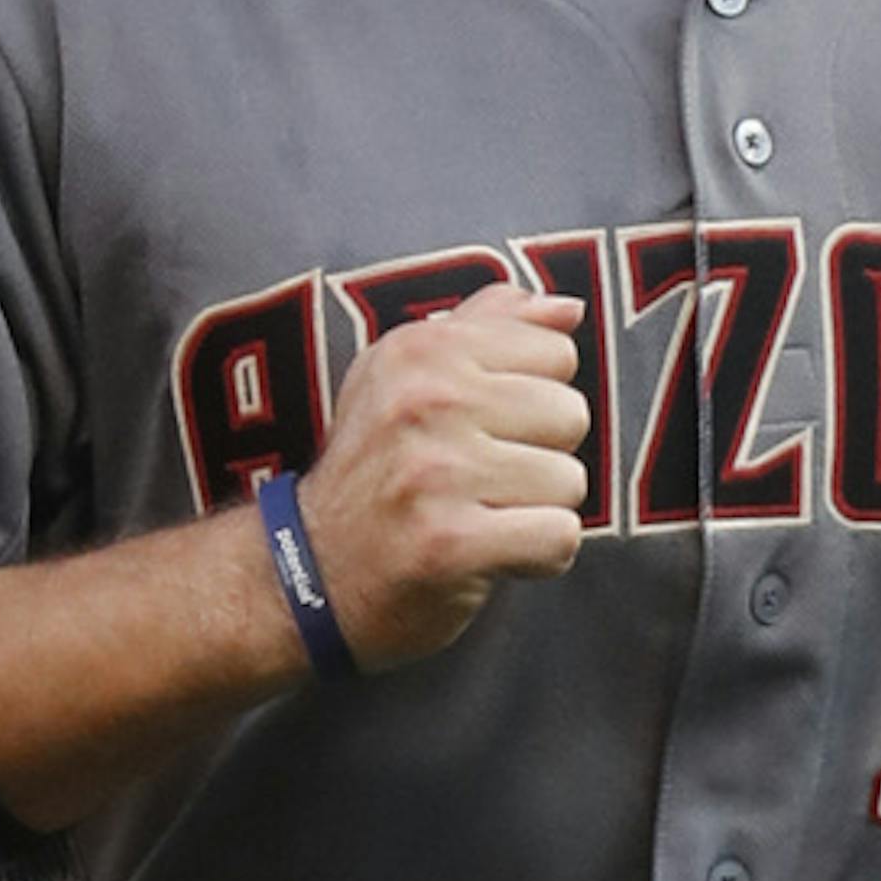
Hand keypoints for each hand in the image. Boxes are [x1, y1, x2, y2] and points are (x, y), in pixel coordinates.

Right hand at [299, 283, 588, 670]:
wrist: (310, 573)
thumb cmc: (374, 473)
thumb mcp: (407, 376)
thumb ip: (490, 328)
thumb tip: (568, 307)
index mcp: (421, 348)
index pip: (555, 354)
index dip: (531, 402)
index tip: (482, 432)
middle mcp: (425, 400)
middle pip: (570, 415)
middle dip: (540, 456)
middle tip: (480, 483)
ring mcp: (436, 472)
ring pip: (569, 481)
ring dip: (537, 512)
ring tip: (480, 518)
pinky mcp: (449, 543)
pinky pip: (559, 537)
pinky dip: (539, 558)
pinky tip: (492, 555)